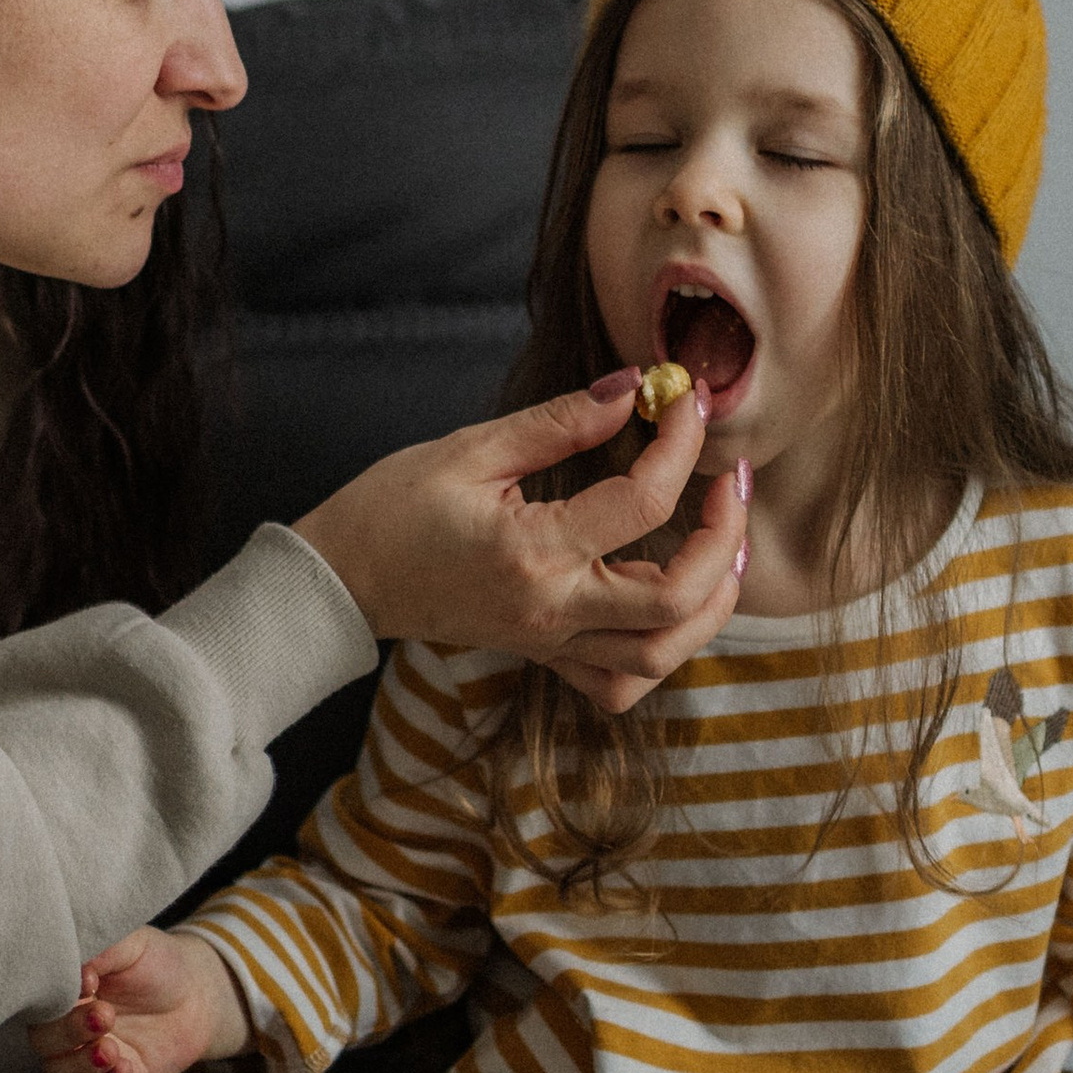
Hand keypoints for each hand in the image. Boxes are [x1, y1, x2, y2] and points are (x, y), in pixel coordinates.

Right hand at [27, 927, 251, 1072]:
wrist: (197, 993)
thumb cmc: (155, 963)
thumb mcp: (131, 943)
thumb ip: (101, 948)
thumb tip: (77, 968)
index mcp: (64, 994)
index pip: (41, 1004)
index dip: (55, 998)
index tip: (88, 982)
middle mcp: (67, 1030)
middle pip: (44, 1043)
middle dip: (69, 1032)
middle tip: (105, 1015)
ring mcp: (88, 1060)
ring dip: (82, 1066)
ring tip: (111, 1050)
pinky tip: (124, 1069)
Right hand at [293, 377, 750, 714]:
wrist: (342, 579)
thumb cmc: (393, 506)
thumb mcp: (472, 448)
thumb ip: (562, 421)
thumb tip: (635, 391)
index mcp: (531, 551)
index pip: (641, 503)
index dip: (680, 444)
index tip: (685, 400)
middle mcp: (550, 610)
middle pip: (677, 598)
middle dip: (724, 535)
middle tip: (729, 478)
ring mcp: (549, 642)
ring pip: (662, 654)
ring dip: (712, 601)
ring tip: (726, 541)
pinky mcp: (544, 654)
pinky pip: (621, 681)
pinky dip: (663, 652)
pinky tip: (672, 605)